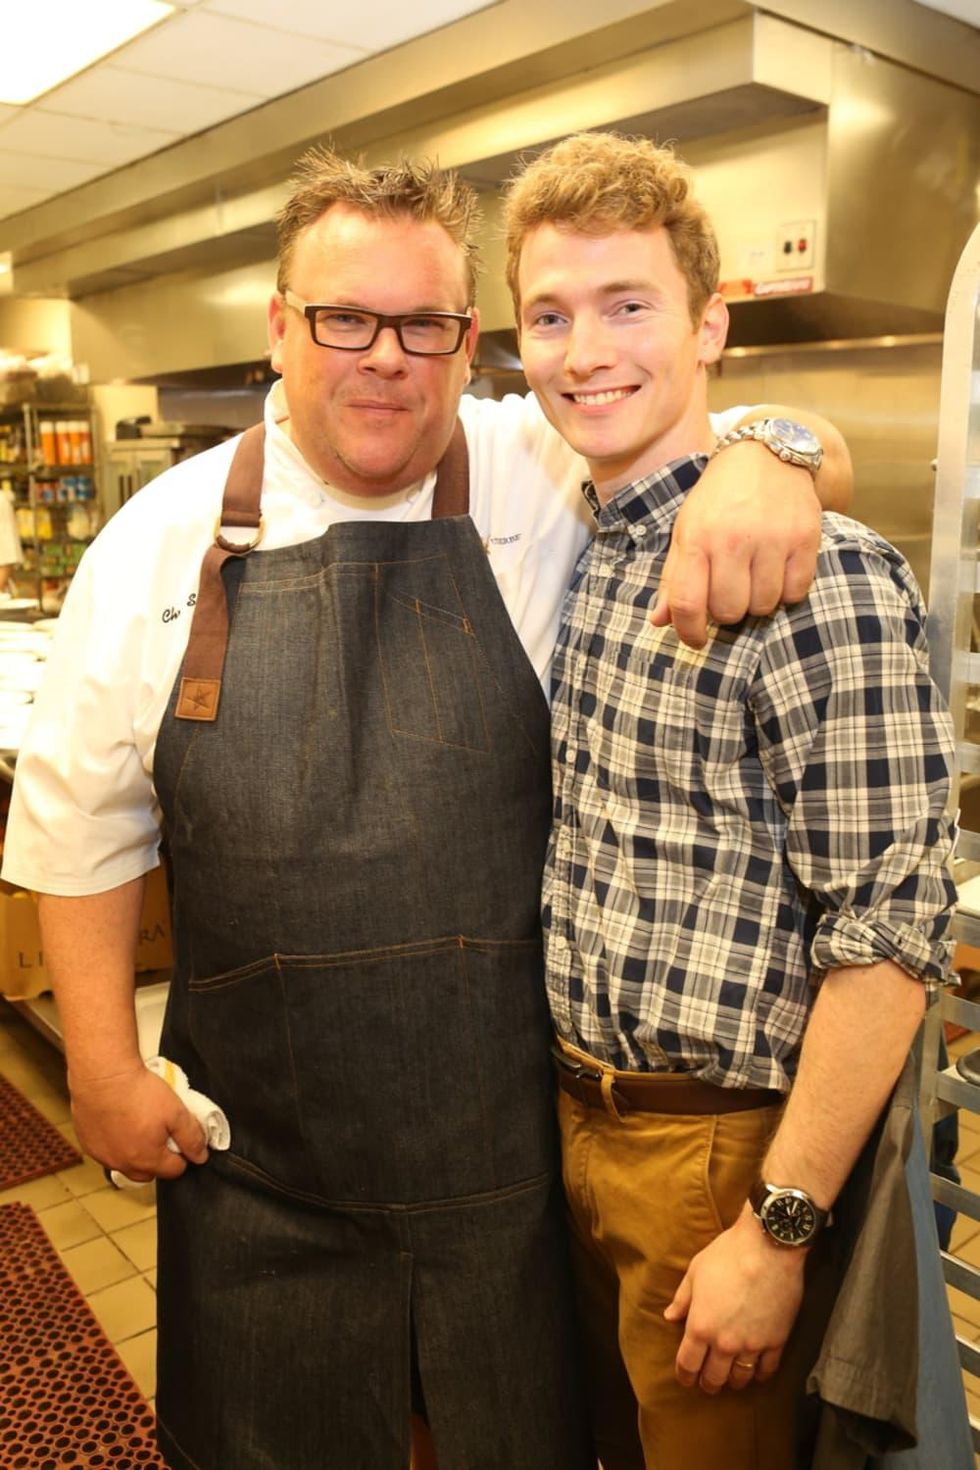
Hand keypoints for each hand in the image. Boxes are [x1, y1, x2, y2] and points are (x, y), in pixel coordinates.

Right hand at [69, 1061, 208, 1181]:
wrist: (104, 1076)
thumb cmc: (139, 1092)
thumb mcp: (177, 1112)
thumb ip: (192, 1137)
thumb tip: (200, 1156)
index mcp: (147, 1159)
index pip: (174, 1171)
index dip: (182, 1155)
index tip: (180, 1138)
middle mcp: (123, 1164)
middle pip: (148, 1173)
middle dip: (158, 1160)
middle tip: (161, 1134)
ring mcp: (103, 1156)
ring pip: (125, 1164)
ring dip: (135, 1154)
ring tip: (139, 1128)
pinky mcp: (88, 1144)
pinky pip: (106, 1153)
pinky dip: (114, 1145)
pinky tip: (118, 1124)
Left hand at [651, 443, 821, 646]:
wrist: (767, 454)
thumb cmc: (719, 499)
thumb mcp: (687, 529)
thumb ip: (674, 577)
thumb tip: (659, 621)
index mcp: (697, 538)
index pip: (688, 603)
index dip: (689, 632)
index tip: (695, 639)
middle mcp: (733, 539)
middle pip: (728, 611)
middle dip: (726, 610)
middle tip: (729, 590)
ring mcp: (772, 539)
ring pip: (763, 606)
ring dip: (757, 601)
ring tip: (753, 575)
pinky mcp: (805, 538)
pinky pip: (795, 592)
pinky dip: (786, 591)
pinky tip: (777, 570)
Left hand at [663, 1204, 806, 1392]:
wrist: (768, 1247)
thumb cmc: (727, 1255)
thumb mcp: (695, 1272)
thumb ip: (682, 1299)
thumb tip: (670, 1317)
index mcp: (701, 1326)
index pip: (688, 1364)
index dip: (684, 1375)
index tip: (685, 1378)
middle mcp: (725, 1343)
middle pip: (714, 1377)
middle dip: (708, 1383)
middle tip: (707, 1383)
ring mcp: (752, 1344)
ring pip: (740, 1378)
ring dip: (733, 1381)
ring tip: (731, 1378)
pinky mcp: (776, 1341)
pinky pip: (767, 1369)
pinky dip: (760, 1374)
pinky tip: (756, 1370)